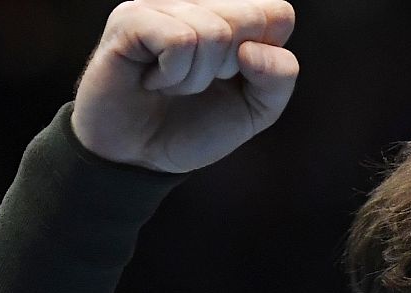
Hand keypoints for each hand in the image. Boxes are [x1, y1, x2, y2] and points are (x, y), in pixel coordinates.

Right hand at [71, 0, 297, 172]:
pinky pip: (180, 39)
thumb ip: (279, 78)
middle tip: (198, 85)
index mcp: (229, 18)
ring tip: (170, 87)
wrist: (139, 159)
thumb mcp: (254, 111)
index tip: (233, 79)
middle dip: (231, 69)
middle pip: (250, 17)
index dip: (265, 57)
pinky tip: (152, 82)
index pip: (277, 14)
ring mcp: (162, 7)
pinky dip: (172, 75)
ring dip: (196, 78)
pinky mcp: (131, 19)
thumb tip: (253, 48)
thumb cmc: (192, 128)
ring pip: (214, 32)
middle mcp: (196, 5)